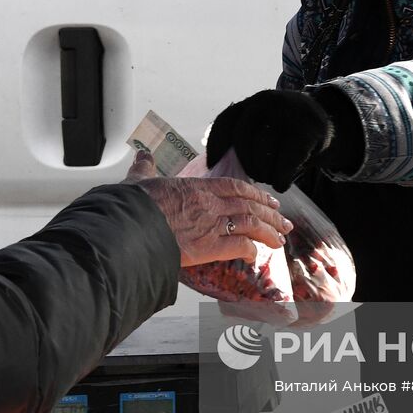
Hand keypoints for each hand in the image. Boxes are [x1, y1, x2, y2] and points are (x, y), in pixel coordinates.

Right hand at [125, 151, 292, 265]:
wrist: (128, 227)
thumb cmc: (133, 206)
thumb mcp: (139, 180)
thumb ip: (145, 168)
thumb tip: (142, 156)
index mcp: (196, 187)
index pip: (235, 187)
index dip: (255, 194)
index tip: (268, 200)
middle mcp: (209, 204)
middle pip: (249, 205)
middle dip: (270, 215)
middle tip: (283, 222)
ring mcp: (211, 225)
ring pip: (251, 224)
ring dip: (269, 232)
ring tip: (279, 240)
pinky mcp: (208, 247)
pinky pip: (239, 246)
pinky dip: (250, 251)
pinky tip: (255, 256)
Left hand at [205, 89, 359, 191]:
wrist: (329, 124)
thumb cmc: (288, 134)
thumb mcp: (264, 127)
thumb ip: (243, 138)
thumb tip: (213, 166)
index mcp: (252, 102)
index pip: (225, 121)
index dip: (216, 145)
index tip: (213, 165)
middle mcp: (267, 102)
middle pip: (242, 141)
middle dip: (246, 164)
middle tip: (256, 175)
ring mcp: (288, 114)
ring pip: (262, 155)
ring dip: (265, 174)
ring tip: (273, 176)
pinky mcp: (307, 131)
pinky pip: (284, 164)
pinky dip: (281, 179)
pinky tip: (283, 183)